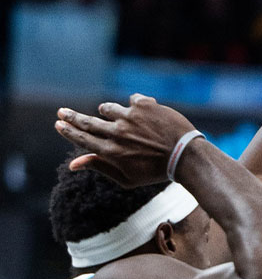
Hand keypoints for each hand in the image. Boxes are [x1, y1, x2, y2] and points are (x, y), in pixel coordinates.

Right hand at [55, 94, 196, 187]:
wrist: (187, 156)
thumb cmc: (156, 171)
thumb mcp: (127, 178)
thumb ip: (100, 168)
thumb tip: (73, 163)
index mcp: (110, 152)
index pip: (82, 139)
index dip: (68, 131)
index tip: (59, 123)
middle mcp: (117, 133)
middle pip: (87, 122)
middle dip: (72, 117)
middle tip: (62, 112)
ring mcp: (130, 117)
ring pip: (108, 108)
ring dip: (108, 112)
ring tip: (119, 119)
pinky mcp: (145, 105)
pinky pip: (132, 100)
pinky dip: (136, 106)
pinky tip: (145, 115)